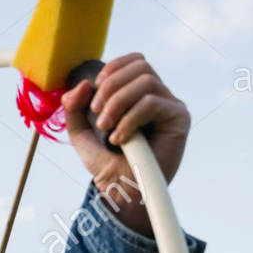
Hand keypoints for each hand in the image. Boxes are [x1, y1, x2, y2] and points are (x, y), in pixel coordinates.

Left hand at [61, 53, 189, 234]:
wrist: (121, 191)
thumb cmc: (106, 162)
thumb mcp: (81, 132)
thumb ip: (74, 108)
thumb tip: (82, 84)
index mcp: (138, 92)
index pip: (134, 61)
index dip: (113, 68)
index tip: (94, 92)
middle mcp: (158, 95)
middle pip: (140, 66)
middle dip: (111, 87)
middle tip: (97, 115)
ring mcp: (170, 106)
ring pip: (146, 82)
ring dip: (118, 102)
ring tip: (106, 128)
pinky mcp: (178, 119)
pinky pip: (152, 103)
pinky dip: (130, 119)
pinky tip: (120, 139)